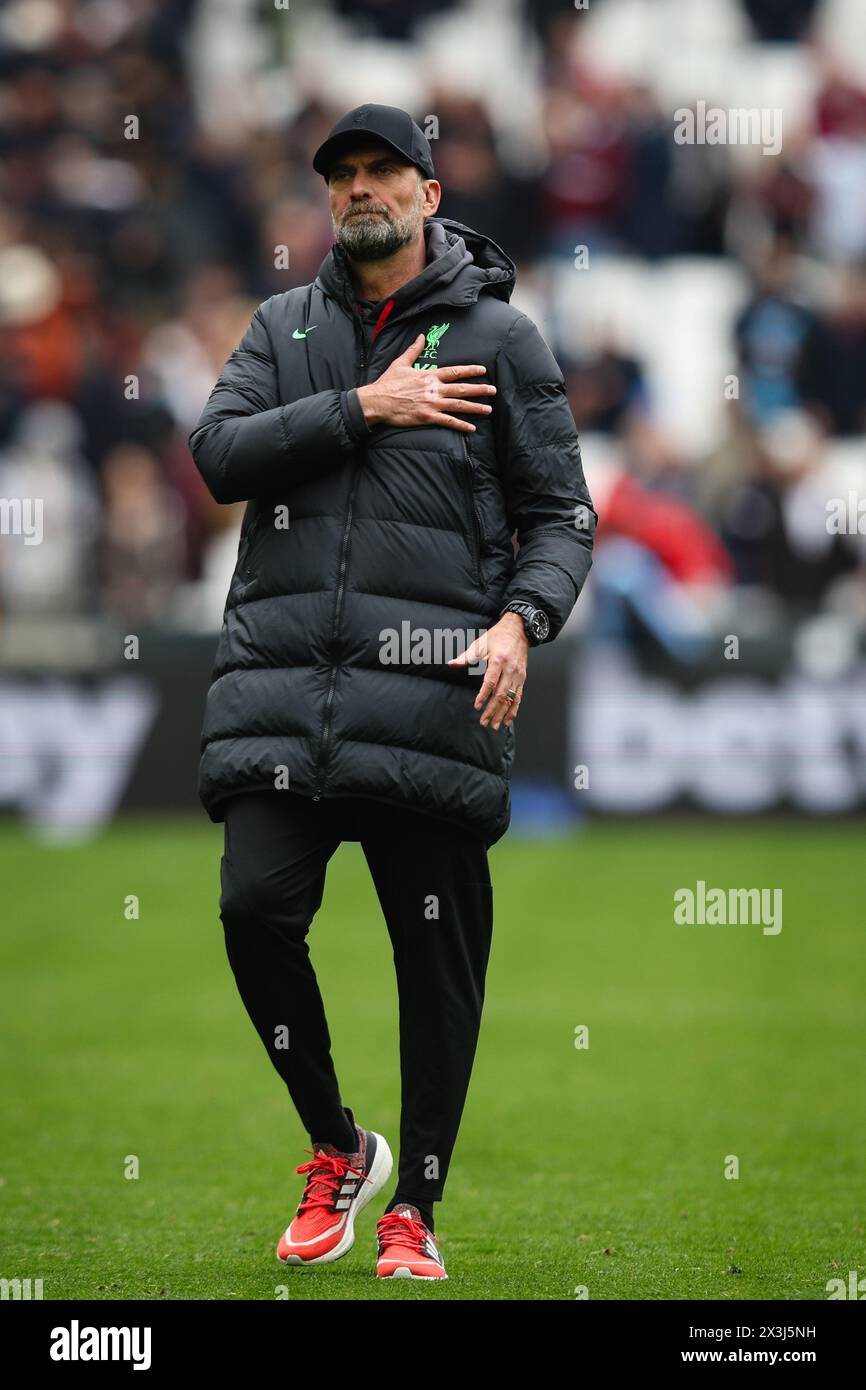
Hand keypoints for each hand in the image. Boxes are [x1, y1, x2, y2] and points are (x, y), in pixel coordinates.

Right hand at [356, 333, 495, 431]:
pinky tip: (472, 428)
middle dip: (479, 389)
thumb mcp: (401, 363)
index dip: (470, 370)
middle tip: (493, 391)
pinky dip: (461, 425)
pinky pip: (448, 421)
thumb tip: (421, 336)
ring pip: (458, 405)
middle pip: (461, 388)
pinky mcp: (427, 417)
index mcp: (429, 376)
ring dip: (475, 407)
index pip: (454, 371)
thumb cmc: (388, 383)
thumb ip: (414, 350)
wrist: (377, 401)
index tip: (482, 370)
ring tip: (488, 409)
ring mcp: (432, 404)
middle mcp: (434, 389)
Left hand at [447, 612, 527, 728]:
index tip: (477, 706)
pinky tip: (508, 719)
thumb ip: (466, 656)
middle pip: (501, 694)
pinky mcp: (522, 678)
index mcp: (498, 660)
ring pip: (511, 698)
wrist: (518, 629)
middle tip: (484, 722)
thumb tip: (452, 664)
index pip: (491, 682)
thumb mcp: (480, 643)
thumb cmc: (498, 636)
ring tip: (495, 725)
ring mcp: (518, 675)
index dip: (484, 695)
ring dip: (503, 714)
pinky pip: (519, 697)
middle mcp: (510, 669)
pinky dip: (514, 709)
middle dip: (492, 710)